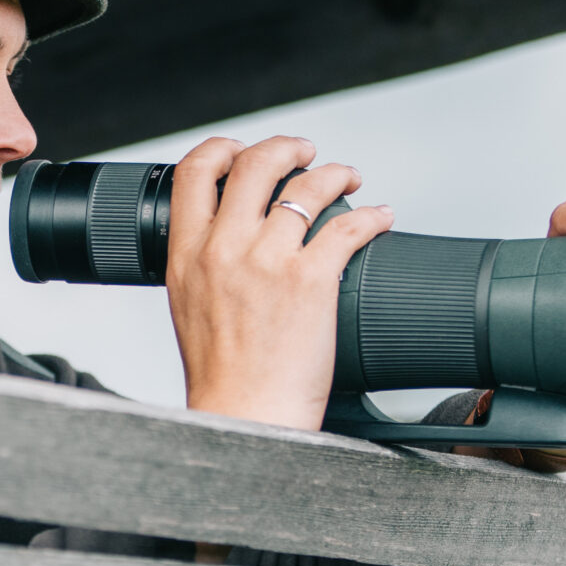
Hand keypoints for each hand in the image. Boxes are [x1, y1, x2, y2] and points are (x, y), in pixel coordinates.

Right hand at [169, 135, 394, 430]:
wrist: (244, 418)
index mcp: (187, 254)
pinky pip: (348, 226)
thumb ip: (201, 264)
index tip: (243, 149)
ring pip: (307, 186)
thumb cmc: (221, 377)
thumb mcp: (187, 307)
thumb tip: (223, 236)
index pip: (195, 172)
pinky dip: (370, 215)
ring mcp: (268, 262)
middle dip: (287, 147)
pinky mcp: (311, 280)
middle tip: (306, 152)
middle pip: (255, 164)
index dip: (223, 147)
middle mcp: (224, 249)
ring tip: (348, 178)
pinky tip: (378, 217)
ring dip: (335, 173)